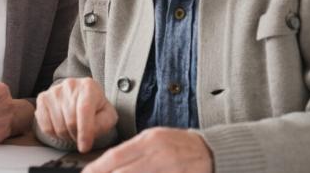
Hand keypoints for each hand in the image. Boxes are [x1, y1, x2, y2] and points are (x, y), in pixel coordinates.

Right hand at [35, 77, 117, 152]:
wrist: (80, 96)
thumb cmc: (95, 107)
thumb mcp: (108, 115)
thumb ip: (103, 124)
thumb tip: (89, 133)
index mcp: (88, 86)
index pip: (84, 110)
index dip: (84, 131)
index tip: (85, 147)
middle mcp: (70, 85)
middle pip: (71, 122)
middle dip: (77, 135)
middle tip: (81, 135)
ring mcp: (54, 91)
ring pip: (58, 127)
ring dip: (66, 135)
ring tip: (72, 129)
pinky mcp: (42, 99)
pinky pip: (46, 127)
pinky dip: (54, 134)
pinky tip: (61, 126)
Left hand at [84, 127, 212, 172]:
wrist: (210, 151)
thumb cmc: (178, 146)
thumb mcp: (154, 141)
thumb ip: (133, 151)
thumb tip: (109, 164)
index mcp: (149, 140)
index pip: (116, 155)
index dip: (98, 168)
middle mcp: (158, 153)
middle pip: (123, 171)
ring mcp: (169, 167)